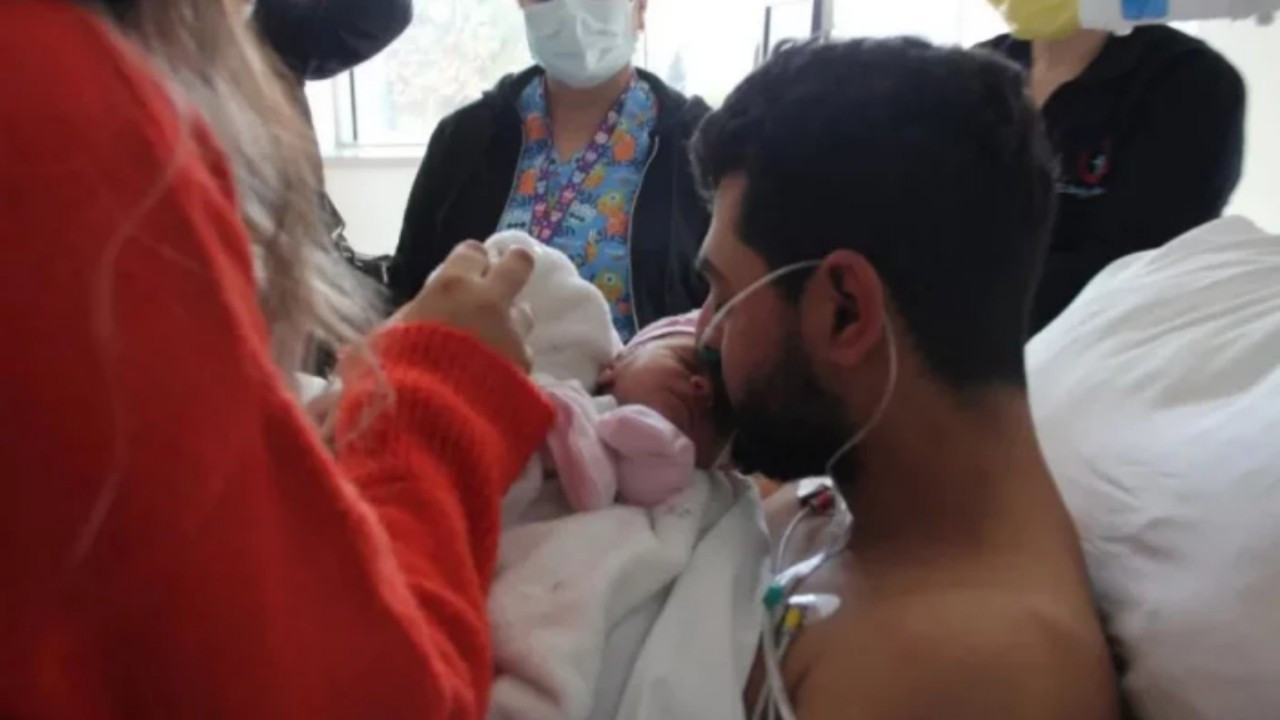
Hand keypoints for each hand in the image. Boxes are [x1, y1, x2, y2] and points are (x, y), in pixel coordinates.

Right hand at [393, 241, 534, 369]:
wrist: (428, 422)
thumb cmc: (394, 373)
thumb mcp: (387, 336)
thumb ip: (411, 318)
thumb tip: (417, 318)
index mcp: (452, 287)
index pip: (473, 253)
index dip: (471, 261)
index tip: (467, 270)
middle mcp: (490, 304)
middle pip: (519, 264)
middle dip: (514, 265)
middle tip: (505, 277)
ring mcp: (512, 338)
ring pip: (524, 316)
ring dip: (512, 323)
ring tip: (494, 342)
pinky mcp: (526, 372)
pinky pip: (521, 359)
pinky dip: (510, 363)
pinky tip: (495, 379)